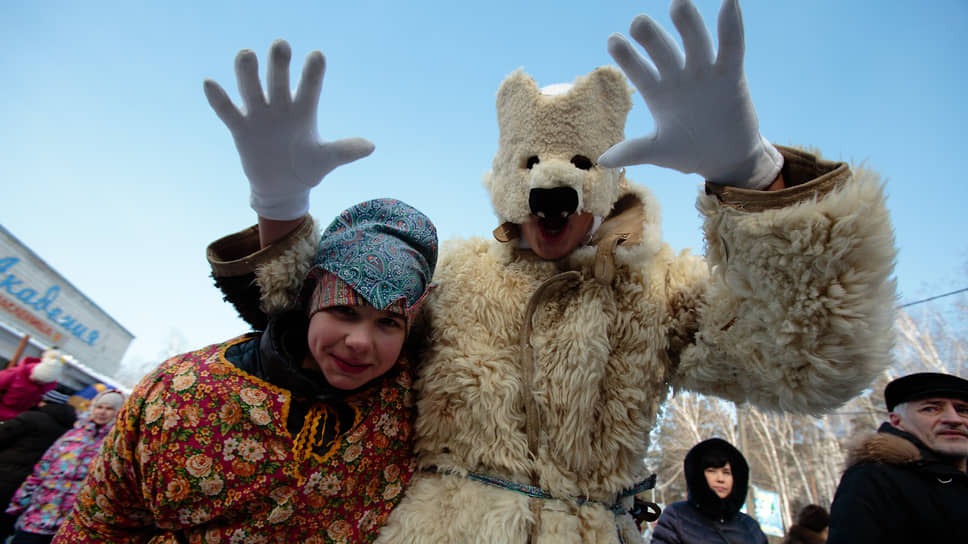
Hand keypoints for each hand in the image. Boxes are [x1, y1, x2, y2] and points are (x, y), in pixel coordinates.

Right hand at [204, 39, 373, 219]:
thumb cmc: (307, 168)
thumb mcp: (326, 160)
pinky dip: (218, 99)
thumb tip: (371, 146)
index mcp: (304, 110)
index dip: (313, 72)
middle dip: (279, 63)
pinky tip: (211, 83)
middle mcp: (280, 106)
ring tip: (246, 54)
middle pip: (278, 79)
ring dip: (248, 72)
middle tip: (281, 45)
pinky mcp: (240, 128)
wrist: (282, 188)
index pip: (310, 86)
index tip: (317, 55)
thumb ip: (345, 150)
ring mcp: (259, 115)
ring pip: (251, 88)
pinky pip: (227, 111)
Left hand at [598, 0, 780, 188]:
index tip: (613, 41)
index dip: (627, 57)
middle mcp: (680, 78)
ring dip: (688, 24)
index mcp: (659, 93)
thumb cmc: (691, 153)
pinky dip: (731, 26)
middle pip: (663, 51)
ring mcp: (705, 74)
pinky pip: (731, 47)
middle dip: (651, 37)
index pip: (638, 70)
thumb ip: (633, 151)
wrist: (727, 160)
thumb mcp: (660, 151)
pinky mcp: (731, 76)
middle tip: (638, 22)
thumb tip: (602, 160)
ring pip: (694, 43)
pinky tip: (729, 1)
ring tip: (678, 2)